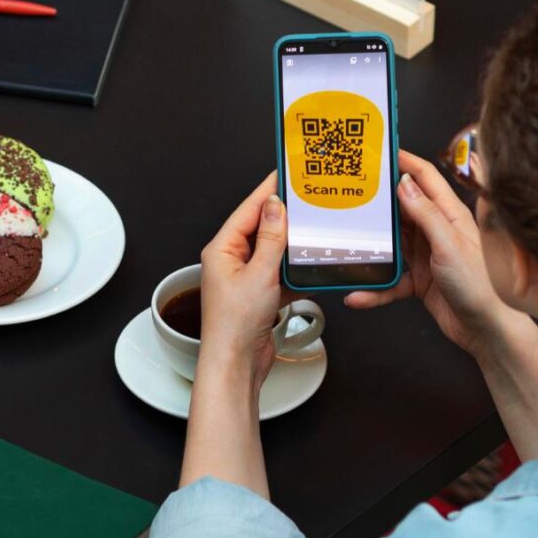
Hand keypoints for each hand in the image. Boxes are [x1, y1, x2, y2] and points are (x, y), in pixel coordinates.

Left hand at [197, 172, 299, 392]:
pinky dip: (296, 270)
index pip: (248, 209)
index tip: (286, 173)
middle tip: (308, 199)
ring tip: (315, 229)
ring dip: (293, 244)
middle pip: (262, 228)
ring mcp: (246, 278)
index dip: (268, 190)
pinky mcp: (260, 295)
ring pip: (274, 251)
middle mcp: (231, 260)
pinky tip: (313, 266)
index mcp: (222, 249)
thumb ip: (272, 239)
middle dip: (285, 216)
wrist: (236, 364)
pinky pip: (281, 273)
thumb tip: (276, 207)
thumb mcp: (259, 274)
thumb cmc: (235, 324)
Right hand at [346, 151, 508, 356]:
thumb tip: (404, 184)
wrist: (488, 331)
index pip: (425, 178)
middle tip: (351, 194)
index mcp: (450, 216)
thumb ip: (426, 214)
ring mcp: (427, 256)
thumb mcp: (449, 245)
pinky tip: (359, 294)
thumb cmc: (481, 287)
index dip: (404, 161)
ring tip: (345, 244)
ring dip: (371, 247)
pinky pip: (390, 280)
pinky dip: (374, 288)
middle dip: (378, 203)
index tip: (380, 151)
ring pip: (392, 244)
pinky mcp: (419, 281)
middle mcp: (437, 232)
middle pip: (402, 209)